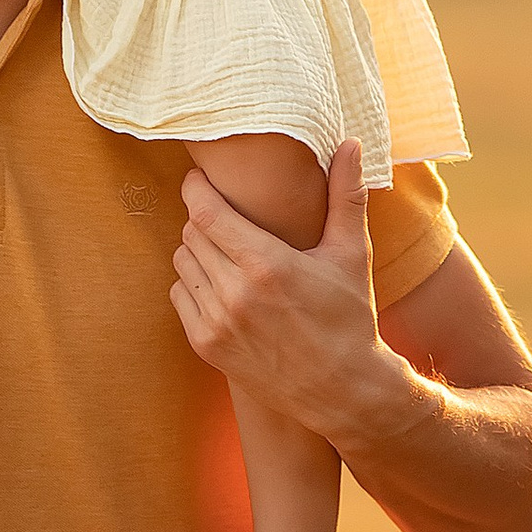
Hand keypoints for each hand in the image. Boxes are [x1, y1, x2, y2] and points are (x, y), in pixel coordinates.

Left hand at [171, 141, 400, 453]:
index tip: (201, 180)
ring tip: (225, 250)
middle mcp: (236, 294)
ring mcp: (218, 323)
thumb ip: (347, 194)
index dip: (196, 189)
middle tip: (224, 217)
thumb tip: (350, 142)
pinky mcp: (208, 347)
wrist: (344, 390)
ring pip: (182, 262)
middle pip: (190, 233)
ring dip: (197, 250)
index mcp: (266, 264)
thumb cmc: (350, 316)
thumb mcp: (352, 253)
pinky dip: (192, 283)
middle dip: (202, 218)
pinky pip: (179, 295)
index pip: (205, 212)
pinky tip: (221, 283)